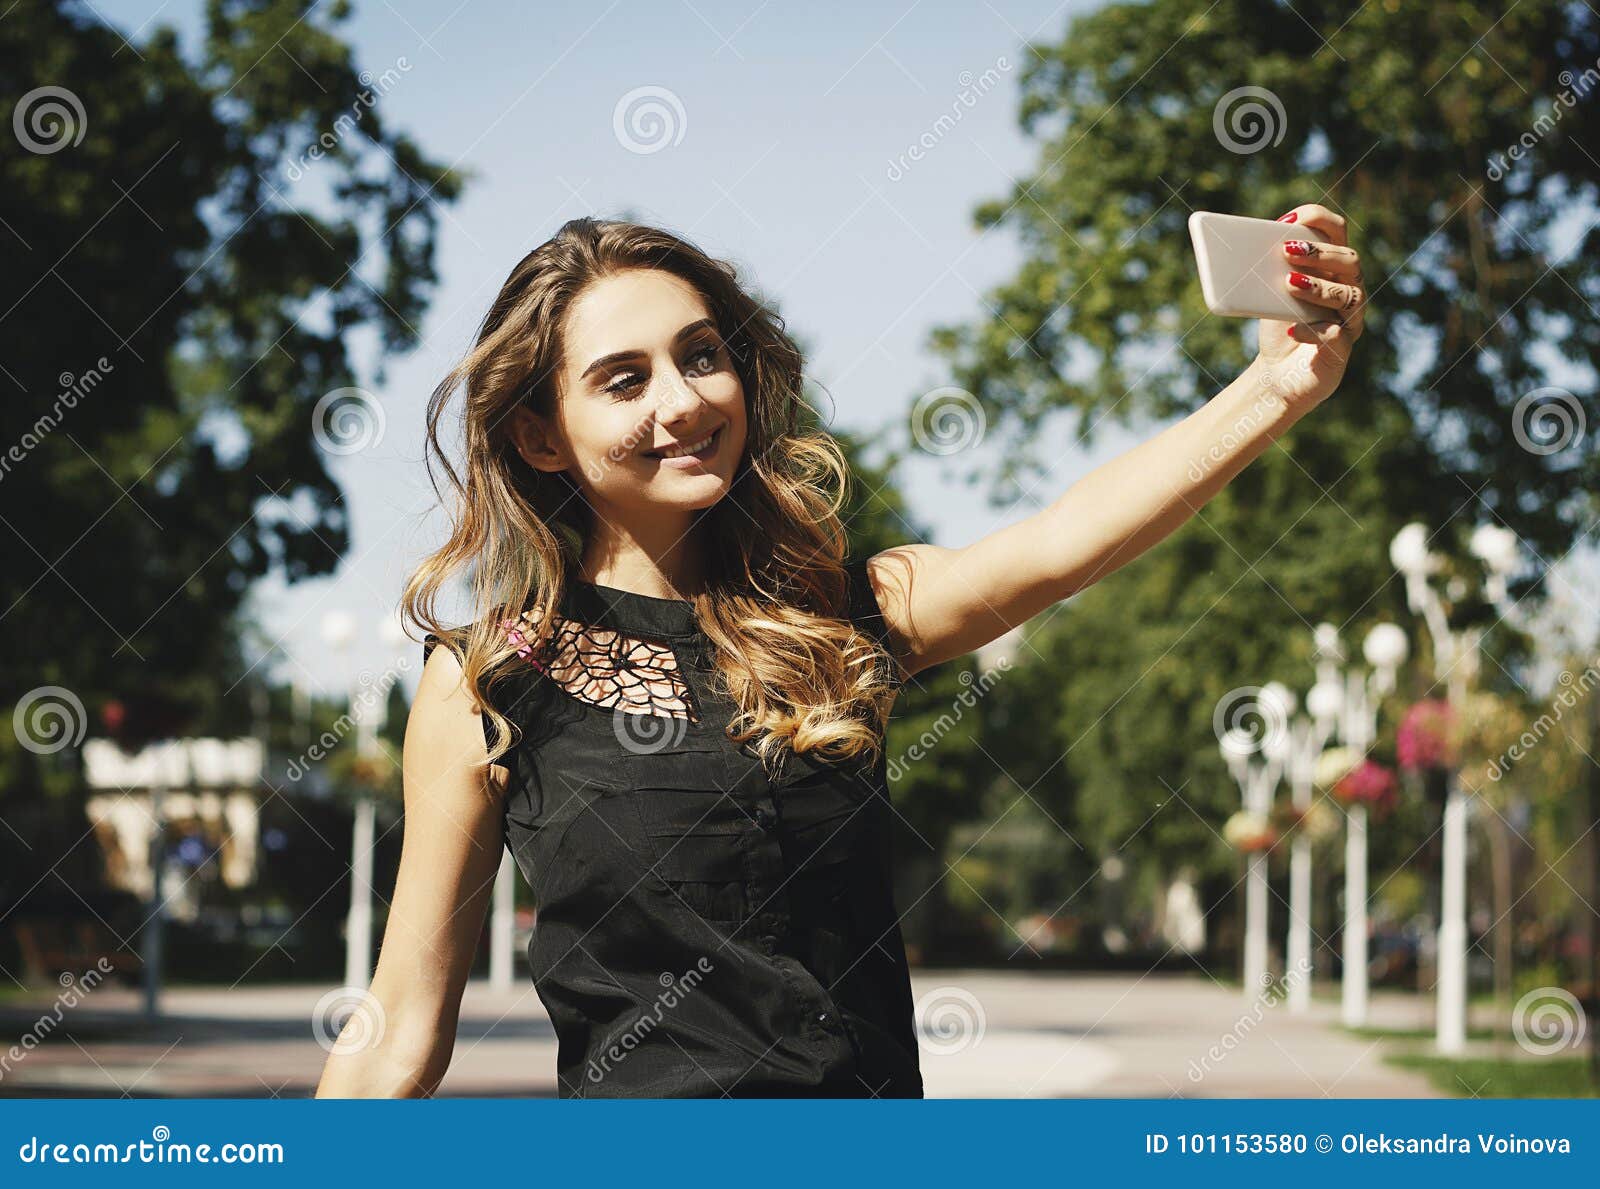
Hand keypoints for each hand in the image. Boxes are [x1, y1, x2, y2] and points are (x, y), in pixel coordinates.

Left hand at [1250, 203, 1366, 409]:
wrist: (1277, 374)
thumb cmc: (1277, 325)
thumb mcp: (1268, 294)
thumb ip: (1264, 271)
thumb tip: (1234, 250)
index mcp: (1332, 267)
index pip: (1337, 231)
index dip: (1317, 220)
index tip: (1287, 220)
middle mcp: (1348, 289)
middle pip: (1349, 260)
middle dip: (1320, 252)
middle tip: (1287, 251)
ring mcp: (1349, 320)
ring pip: (1349, 295)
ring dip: (1318, 287)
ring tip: (1289, 284)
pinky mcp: (1341, 350)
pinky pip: (1336, 335)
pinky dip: (1312, 330)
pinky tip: (1292, 328)